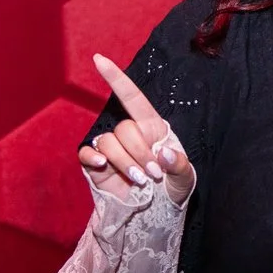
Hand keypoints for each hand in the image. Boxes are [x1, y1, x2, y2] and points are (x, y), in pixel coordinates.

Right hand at [75, 54, 193, 204]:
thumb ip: (180, 165)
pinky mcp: (97, 165)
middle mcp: (130, 134)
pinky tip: (104, 166)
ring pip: (108, 142)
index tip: (99, 59)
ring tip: (141, 180)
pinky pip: (87, 153)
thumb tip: (164, 153)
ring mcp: (111, 149)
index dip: (116, 78)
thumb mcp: (185, 178)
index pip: (132, 98)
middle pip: (125, 129)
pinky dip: (94, 157)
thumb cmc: (173, 188)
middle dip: (139, 152)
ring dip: (125, 161)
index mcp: (152, 127)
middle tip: (153, 174)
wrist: (155, 214)